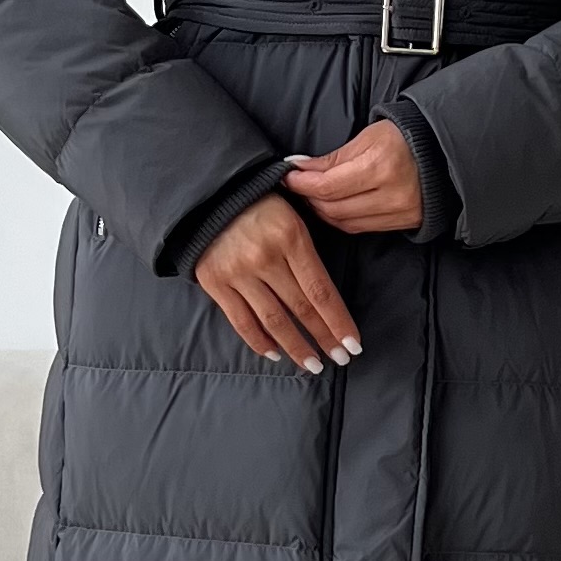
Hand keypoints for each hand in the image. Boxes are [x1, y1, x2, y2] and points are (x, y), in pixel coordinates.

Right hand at [192, 193, 362, 373]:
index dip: (338, 321)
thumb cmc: (259, 204)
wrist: (208, 196)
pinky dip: (260, 341)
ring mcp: (238, 272)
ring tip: (313, 365)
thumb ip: (307, 252)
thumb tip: (327, 298)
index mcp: (291, 237)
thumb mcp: (292, 215)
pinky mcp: (215, 283)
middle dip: (323, 338)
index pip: (321, 290)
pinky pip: (241, 321)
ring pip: (273, 320)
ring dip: (296, 347)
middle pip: (301, 308)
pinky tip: (276, 353)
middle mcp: (265, 257)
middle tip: (340, 359)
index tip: (353, 344)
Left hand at [279, 119, 423, 233]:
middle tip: (298, 184)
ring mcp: (398, 213)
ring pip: (344, 222)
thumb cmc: (405, 138)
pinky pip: (360, 227)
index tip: (288, 176)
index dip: (302, 183)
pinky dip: (342, 218)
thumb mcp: (368, 138)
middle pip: (333, 208)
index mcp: (381, 166)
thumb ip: (333, 159)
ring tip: (315, 194)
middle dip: (309, 197)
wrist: (445, 153)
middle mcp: (391, 195)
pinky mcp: (402, 224)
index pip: (328, 186)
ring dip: (323, 210)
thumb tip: (299, 169)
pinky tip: (334, 205)